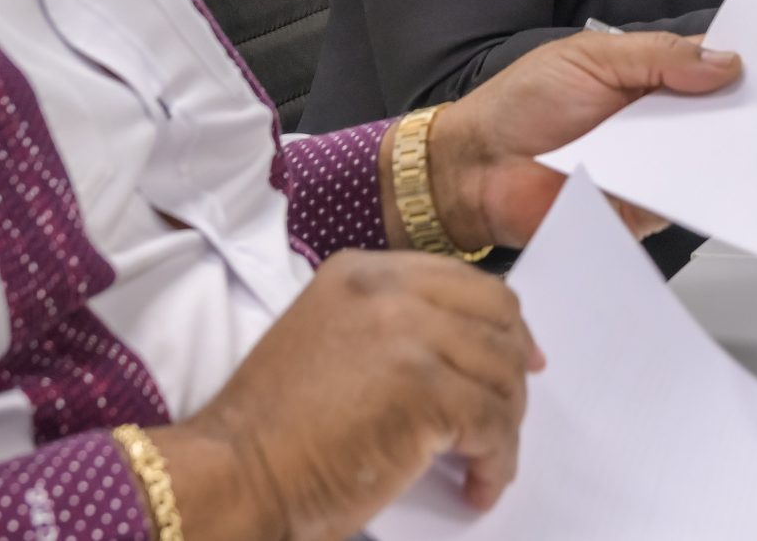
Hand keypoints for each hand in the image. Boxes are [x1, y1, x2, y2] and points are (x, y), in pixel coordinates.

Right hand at [157, 249, 541, 540]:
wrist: (235, 470)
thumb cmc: (274, 427)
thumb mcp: (328, 337)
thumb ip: (390, 327)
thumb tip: (465, 352)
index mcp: (362, 271)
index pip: (462, 280)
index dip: (500, 321)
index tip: (520, 356)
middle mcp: (389, 289)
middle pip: (496, 314)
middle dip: (514, 366)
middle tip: (513, 409)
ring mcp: (409, 335)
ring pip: (501, 373)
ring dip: (505, 425)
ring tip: (485, 462)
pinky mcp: (424, 390)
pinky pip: (493, 425)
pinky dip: (497, 462)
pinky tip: (479, 486)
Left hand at [424, 29, 742, 251]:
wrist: (474, 167)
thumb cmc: (518, 106)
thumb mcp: (591, 57)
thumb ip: (657, 56)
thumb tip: (724, 60)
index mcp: (647, 81)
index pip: (707, 72)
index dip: (738, 68)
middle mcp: (656, 127)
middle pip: (717, 120)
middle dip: (743, 112)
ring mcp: (651, 170)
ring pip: (705, 162)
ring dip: (723, 151)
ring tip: (744, 137)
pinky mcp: (640, 211)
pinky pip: (678, 202)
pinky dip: (691, 190)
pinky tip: (702, 175)